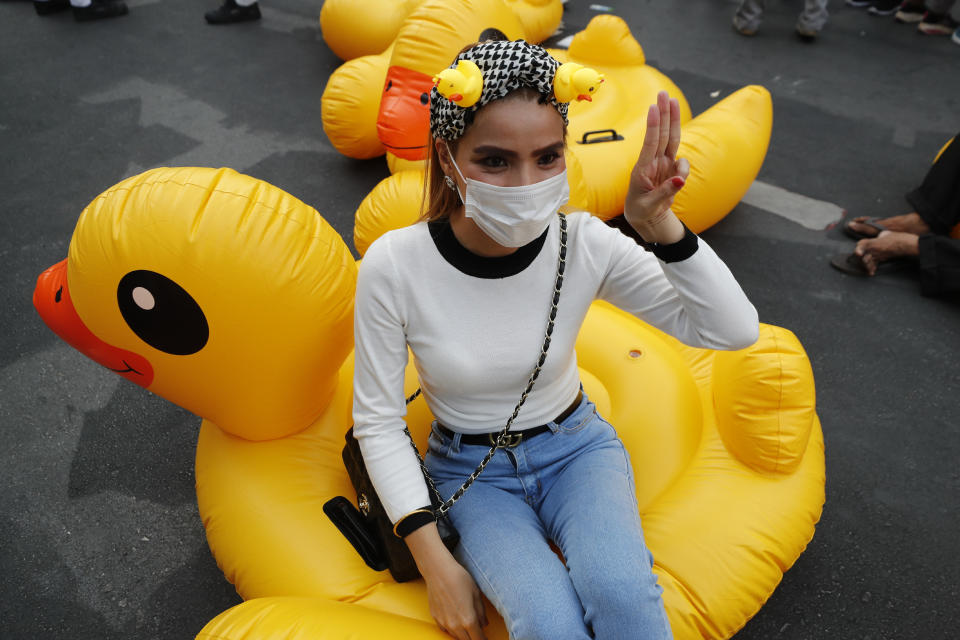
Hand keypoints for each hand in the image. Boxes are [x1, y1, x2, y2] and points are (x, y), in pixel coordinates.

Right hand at [423, 555, 487, 639]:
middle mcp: (455, 625)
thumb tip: (484, 624)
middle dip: (474, 638)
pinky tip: (456, 620)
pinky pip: (446, 630)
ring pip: (456, 637)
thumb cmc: (459, 579)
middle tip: (478, 632)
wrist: (438, 571)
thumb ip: (481, 612)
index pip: (478, 639)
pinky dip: (452, 629)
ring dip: (463, 635)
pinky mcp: (436, 618)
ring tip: (468, 625)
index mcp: (468, 620)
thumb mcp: (476, 594)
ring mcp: (444, 622)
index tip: (486, 638)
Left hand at [623, 91, 689, 241]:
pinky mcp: (672, 170)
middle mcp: (653, 162)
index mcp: (643, 169)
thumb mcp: (650, 205)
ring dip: (673, 120)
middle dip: (664, 113)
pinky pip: (682, 164)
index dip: (654, 126)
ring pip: (671, 139)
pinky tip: (678, 182)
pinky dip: (684, 170)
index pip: (650, 143)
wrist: (646, 217)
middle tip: (664, 93)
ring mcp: (663, 164)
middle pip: (662, 134)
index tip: (653, 108)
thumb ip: (665, 192)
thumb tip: (680, 180)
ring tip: (672, 101)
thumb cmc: (642, 210)